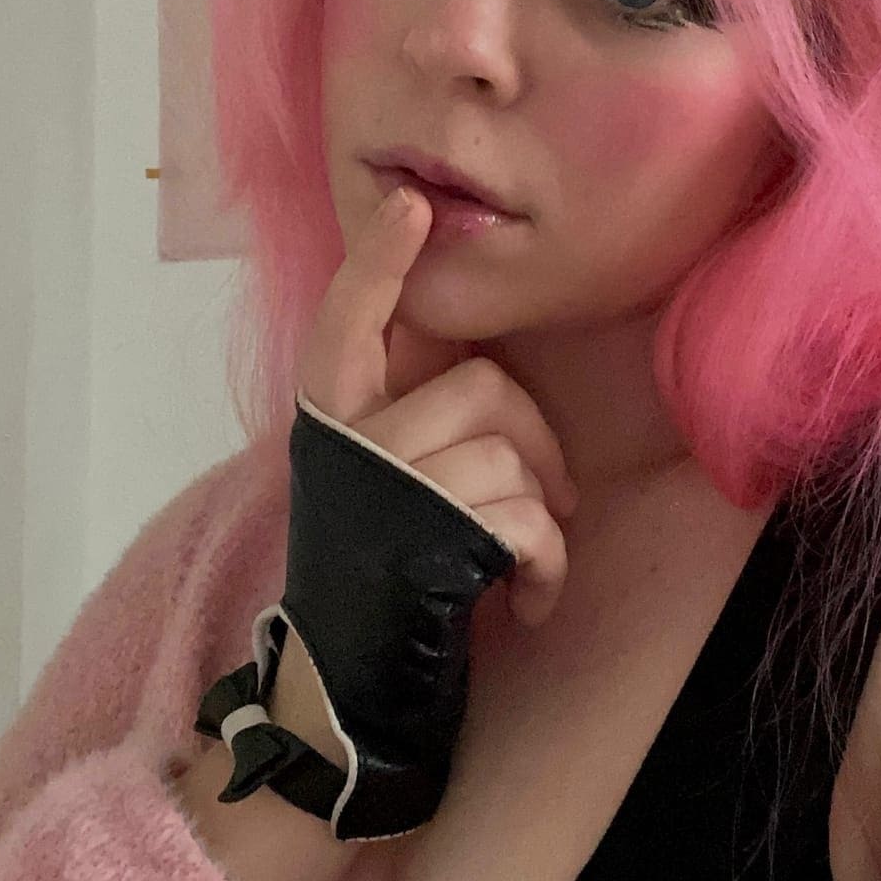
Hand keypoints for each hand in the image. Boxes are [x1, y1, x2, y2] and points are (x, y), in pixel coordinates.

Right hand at [298, 183, 576, 628]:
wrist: (348, 676)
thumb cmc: (384, 559)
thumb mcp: (383, 470)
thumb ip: (408, 407)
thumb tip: (474, 358)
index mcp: (332, 417)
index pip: (346, 321)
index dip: (378, 263)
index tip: (412, 203)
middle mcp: (349, 448)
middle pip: (479, 388)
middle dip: (535, 439)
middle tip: (549, 493)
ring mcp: (385, 499)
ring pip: (508, 457)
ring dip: (542, 513)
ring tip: (526, 554)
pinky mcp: (424, 555)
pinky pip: (525, 522)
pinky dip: (547, 566)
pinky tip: (532, 598)